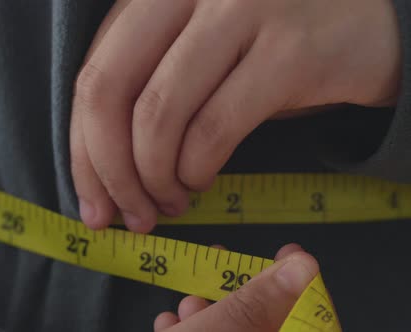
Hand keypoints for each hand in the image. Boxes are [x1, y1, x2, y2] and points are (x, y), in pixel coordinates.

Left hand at [70, 0, 401, 231]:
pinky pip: (215, 130)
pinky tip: (199, 182)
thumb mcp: (190, 55)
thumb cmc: (260, 46)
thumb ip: (141, 94)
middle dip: (111, 172)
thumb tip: (99, 177)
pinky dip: (196, 170)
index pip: (92, 78)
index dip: (82, 153)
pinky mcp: (288, 50)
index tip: (91, 206)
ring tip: (169, 204)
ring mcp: (239, 11)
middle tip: (128, 216)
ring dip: (155, 180)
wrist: (359, 22)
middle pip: (108, 92)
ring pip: (158, 115)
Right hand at [154, 244, 328, 331]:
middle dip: (234, 288)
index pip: (306, 309)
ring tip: (186, 304)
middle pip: (260, 315)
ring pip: (228, 326)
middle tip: (219, 258)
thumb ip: (261, 298)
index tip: (289, 249)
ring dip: (204, 309)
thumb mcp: (227, 325)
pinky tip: (168, 324)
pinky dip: (189, 329)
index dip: (297, 277)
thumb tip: (303, 265)